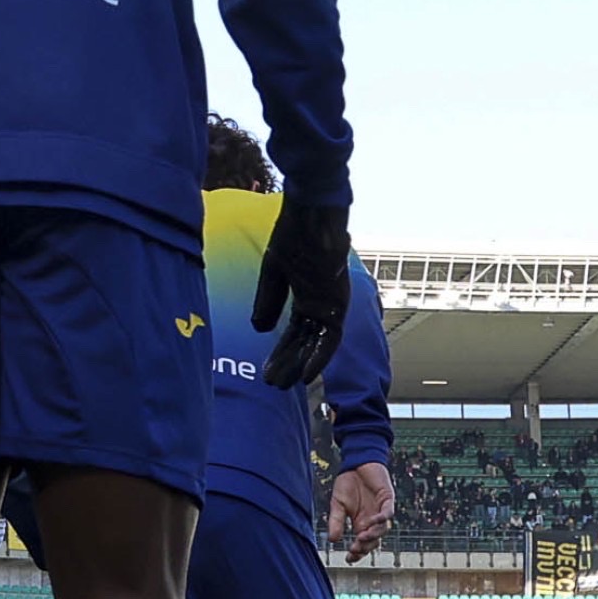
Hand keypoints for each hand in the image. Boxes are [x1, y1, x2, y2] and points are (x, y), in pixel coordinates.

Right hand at [251, 197, 351, 389]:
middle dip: (288, 363)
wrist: (312, 213)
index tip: (267, 371)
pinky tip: (306, 374)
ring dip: (301, 364)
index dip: (281, 352)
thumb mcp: (274, 271)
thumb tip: (259, 329)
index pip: (294, 331)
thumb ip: (268, 300)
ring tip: (284, 385)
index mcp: (306, 295)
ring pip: (317, 344)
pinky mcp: (338, 302)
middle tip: (273, 384)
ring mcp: (331, 303)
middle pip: (305, 341)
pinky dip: (318, 356)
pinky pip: (330, 337)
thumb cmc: (294, 233)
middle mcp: (321, 303)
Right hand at [326, 460, 392, 562]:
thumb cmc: (347, 483)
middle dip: (365, 547)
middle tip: (354, 548)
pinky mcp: (387, 498)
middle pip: (374, 540)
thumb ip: (336, 522)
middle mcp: (373, 520)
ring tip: (361, 536)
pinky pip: (388, 512)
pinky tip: (372, 521)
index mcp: (361, 524)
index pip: (363, 543)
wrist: (355, 463)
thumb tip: (332, 540)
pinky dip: (382, 518)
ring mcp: (381, 510)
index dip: (357, 553)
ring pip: (383, 528)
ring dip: (373, 534)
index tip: (348, 558)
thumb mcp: (337, 505)